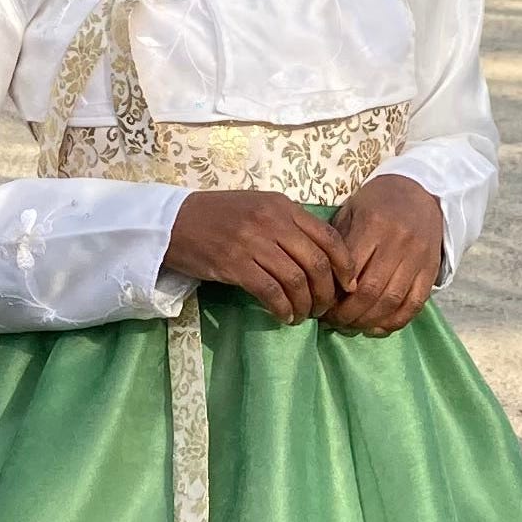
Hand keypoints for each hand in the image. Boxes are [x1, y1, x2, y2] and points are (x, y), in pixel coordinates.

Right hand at [165, 190, 353, 323]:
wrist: (173, 222)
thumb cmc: (218, 216)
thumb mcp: (258, 207)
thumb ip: (287, 224)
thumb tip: (320, 256)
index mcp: (282, 205)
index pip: (328, 237)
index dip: (345, 265)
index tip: (348, 285)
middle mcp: (272, 221)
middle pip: (317, 262)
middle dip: (326, 292)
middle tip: (324, 308)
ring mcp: (253, 241)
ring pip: (296, 280)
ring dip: (305, 305)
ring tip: (302, 315)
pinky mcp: (234, 263)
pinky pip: (271, 292)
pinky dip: (282, 308)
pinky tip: (283, 316)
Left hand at [324, 175, 442, 335]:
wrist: (421, 192)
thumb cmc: (377, 203)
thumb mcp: (352, 211)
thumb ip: (338, 242)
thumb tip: (320, 280)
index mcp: (373, 224)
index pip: (350, 268)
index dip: (334, 293)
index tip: (321, 304)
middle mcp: (398, 242)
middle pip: (371, 290)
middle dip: (348, 313)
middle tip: (333, 321)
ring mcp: (418, 258)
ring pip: (392, 301)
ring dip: (369, 321)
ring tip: (351, 326)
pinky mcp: (431, 270)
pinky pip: (415, 304)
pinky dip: (395, 321)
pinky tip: (377, 327)